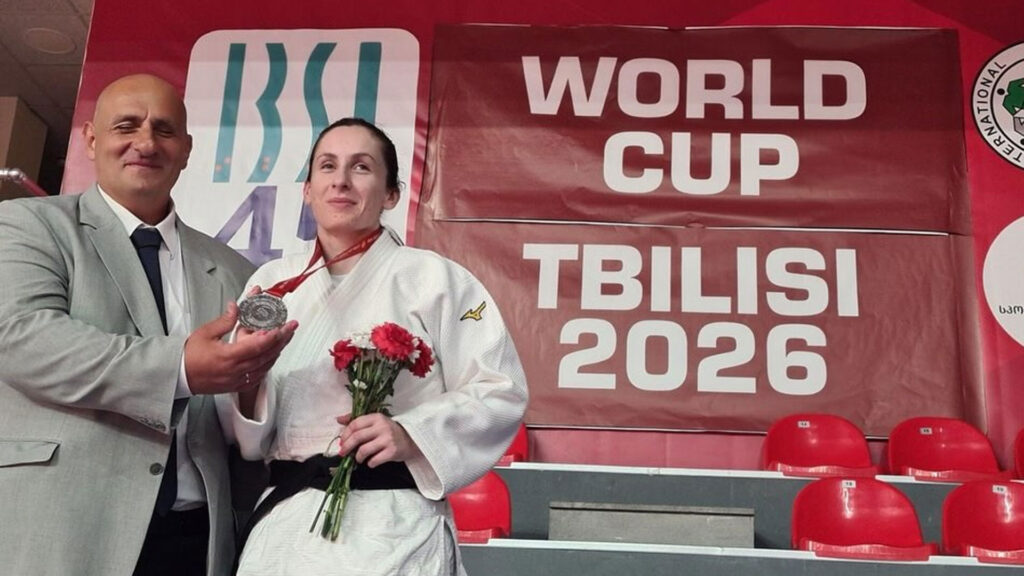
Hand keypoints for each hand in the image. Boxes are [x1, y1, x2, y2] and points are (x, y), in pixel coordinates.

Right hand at [183, 300, 297, 394]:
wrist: (179, 376)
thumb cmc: (190, 355)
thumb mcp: (206, 333)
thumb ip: (225, 320)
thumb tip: (237, 306)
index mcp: (228, 357)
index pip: (258, 346)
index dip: (273, 336)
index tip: (284, 326)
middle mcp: (235, 371)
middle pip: (266, 355)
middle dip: (282, 340)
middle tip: (291, 328)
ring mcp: (237, 380)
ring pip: (265, 366)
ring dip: (277, 351)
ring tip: (285, 338)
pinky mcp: (237, 386)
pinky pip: (259, 376)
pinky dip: (267, 364)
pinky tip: (271, 355)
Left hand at [337, 413, 421, 467]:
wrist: (410, 440)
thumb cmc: (389, 432)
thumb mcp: (375, 422)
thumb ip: (358, 420)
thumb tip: (339, 419)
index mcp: (376, 417)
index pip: (355, 424)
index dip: (345, 434)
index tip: (342, 442)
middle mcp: (382, 427)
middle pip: (357, 437)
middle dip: (347, 447)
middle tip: (343, 453)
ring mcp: (388, 439)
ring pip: (364, 450)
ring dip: (358, 457)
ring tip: (359, 458)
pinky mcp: (392, 451)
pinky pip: (374, 460)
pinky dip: (369, 463)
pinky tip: (371, 462)